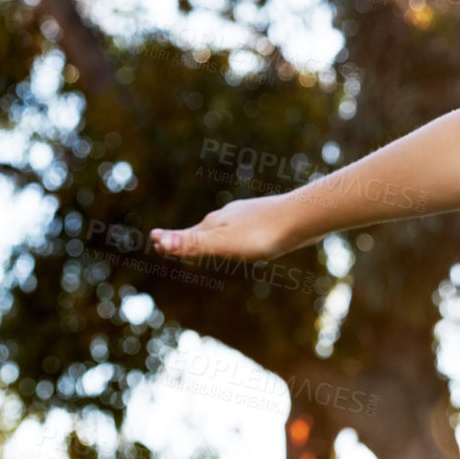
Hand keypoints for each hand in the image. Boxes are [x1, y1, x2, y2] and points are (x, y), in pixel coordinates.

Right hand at [150, 194, 297, 260]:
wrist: (303, 217)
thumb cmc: (262, 234)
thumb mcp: (223, 244)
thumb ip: (192, 244)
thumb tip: (157, 238)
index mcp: (214, 223)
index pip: (185, 234)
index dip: (171, 242)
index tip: (156, 245)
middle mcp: (228, 214)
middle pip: (203, 228)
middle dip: (191, 237)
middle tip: (176, 245)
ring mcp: (248, 213)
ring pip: (226, 225)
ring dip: (215, 234)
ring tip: (211, 241)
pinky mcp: (268, 216)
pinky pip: (247, 226)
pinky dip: (238, 233)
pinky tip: (249, 235)